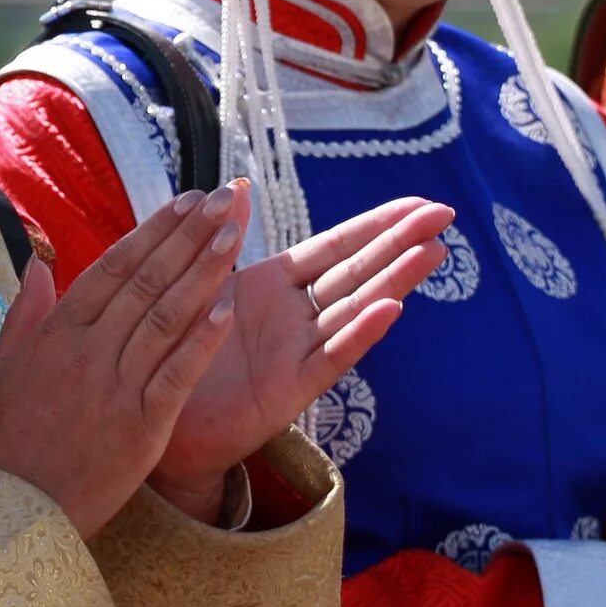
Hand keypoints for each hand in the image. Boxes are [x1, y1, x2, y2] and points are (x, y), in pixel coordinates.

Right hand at [0, 184, 245, 537]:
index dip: (153, 232)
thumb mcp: (4, 368)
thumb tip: (39, 264)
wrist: (15, 510)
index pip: (113, 267)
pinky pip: (177, 373)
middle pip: (146, 281)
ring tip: (234, 236)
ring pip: (166, 317)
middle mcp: (88, 350)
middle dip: (188, 236)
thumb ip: (26, 313)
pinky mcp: (140, 425)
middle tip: (225, 200)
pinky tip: (229, 309)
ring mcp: (115, 386)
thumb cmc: (8, 440)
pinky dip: (202, 340)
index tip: (185, 201)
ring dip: (203, 273)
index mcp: (58, 332)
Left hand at [150, 195, 453, 509]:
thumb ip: (224, 239)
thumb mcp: (200, 286)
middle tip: (446, 214)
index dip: (377, 224)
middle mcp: (295, 315)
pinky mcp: (290, 390)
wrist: (160, 421)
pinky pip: (331, 357)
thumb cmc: (178, 351)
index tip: (418, 202)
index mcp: (274, 284)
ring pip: (355, 308)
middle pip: (357, 271)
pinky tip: (390, 308)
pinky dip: (360, 333)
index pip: (336, 246)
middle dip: (400, 242)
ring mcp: (298, 352)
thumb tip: (240, 185)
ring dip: (395, 279)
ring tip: (433, 251)